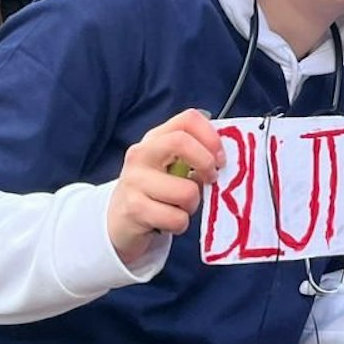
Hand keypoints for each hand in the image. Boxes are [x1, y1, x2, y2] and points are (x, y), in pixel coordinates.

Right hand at [108, 108, 222, 265]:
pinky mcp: (134, 209)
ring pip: (186, 191)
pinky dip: (180, 225)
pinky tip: (167, 221)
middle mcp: (141, 154)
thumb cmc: (156, 192)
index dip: (212, 137)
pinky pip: (177, 219)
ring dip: (192, 205)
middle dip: (206, 163)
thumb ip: (196, 157)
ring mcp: (134, 180)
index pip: (188, 119)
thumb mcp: (173, 168)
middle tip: (211, 180)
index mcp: (156, 138)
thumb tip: (224, 158)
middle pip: (181, 142)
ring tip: (180, 207)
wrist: (118, 222)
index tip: (221, 158)